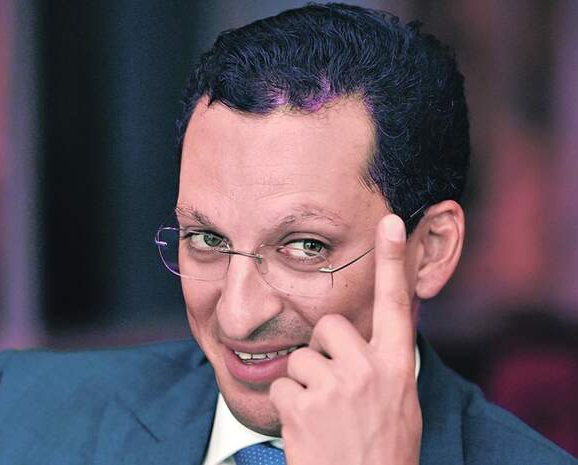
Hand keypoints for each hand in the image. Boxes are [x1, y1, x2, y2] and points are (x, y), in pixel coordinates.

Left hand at [269, 214, 421, 464]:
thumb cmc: (381, 452)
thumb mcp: (399, 404)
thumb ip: (383, 366)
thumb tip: (367, 340)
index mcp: (397, 367)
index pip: (397, 303)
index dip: (394, 260)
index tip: (392, 221)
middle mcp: (369, 370)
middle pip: (329, 325)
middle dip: (324, 349)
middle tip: (333, 385)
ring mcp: (335, 387)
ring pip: (301, 356)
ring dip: (305, 382)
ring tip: (322, 415)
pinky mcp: (302, 406)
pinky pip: (281, 385)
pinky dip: (287, 405)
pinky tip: (305, 429)